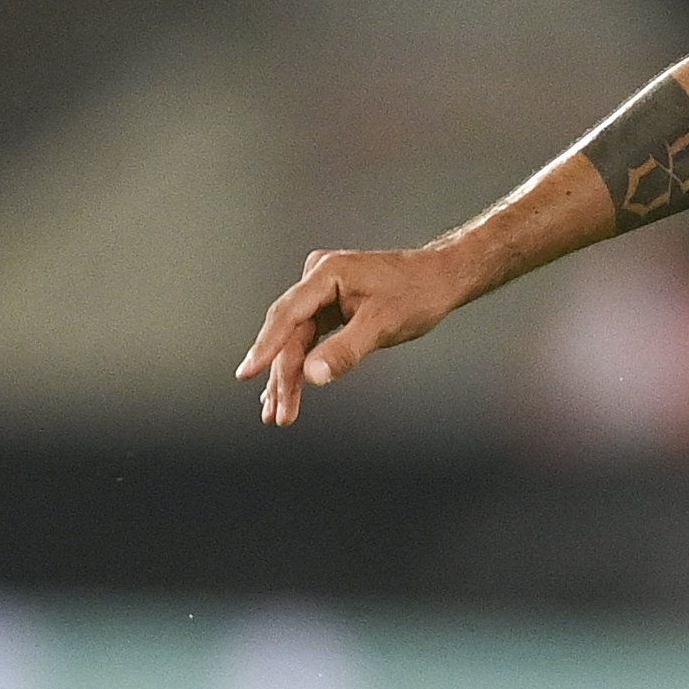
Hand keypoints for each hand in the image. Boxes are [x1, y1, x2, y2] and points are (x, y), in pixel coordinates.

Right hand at [238, 242, 480, 425]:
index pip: (287, 315)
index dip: (266, 347)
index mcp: (326, 274)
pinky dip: (303, 363)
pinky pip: (309, 337)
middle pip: (290, 333)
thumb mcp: (382, 325)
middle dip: (283, 376)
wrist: (440, 279)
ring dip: (290, 376)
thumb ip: (345, 351)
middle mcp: (318, 278)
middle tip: (278, 414)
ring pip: (298, 339)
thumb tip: (312, 376)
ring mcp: (323, 292)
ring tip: (278, 413)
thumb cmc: (417, 293)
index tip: (248, 372)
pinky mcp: (331, 305)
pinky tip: (289, 389)